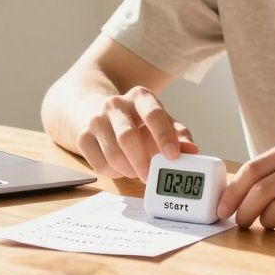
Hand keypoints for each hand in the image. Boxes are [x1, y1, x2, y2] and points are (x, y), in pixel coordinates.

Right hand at [75, 86, 198, 180]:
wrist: (101, 114)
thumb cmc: (140, 123)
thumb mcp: (162, 123)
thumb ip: (180, 136)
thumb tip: (192, 151)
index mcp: (141, 97)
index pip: (153, 114)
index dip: (164, 137)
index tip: (173, 156)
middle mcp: (115, 104)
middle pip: (128, 137)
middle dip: (142, 162)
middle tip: (151, 177)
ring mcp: (96, 119)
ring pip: (113, 155)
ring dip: (129, 170)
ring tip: (137, 171)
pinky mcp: (82, 136)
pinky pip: (99, 165)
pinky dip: (114, 173)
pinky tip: (121, 168)